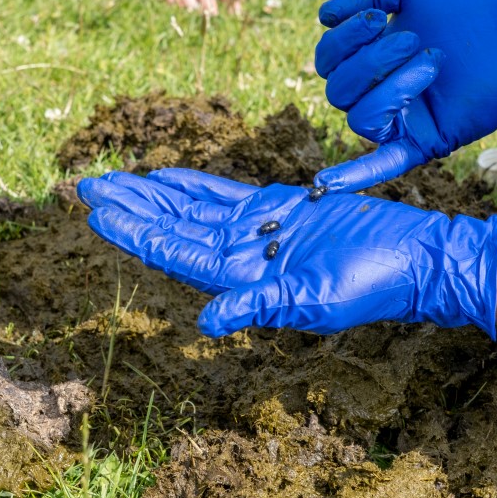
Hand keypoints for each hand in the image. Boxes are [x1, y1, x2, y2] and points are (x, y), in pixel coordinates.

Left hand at [77, 169, 496, 336]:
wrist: (410, 257)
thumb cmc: (368, 285)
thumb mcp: (312, 302)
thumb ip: (257, 307)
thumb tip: (205, 323)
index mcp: (240, 279)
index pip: (174, 252)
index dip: (135, 231)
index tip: (96, 212)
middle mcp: (239, 256)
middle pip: (171, 227)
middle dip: (130, 207)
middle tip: (86, 186)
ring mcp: (255, 230)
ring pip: (190, 207)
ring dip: (151, 193)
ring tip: (112, 177)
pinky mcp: (277, 208)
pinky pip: (222, 193)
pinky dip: (190, 182)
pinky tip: (163, 175)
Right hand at [313, 0, 496, 192]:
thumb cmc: (469, 12)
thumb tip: (324, 18)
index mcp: (368, 61)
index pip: (327, 61)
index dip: (345, 39)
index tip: (380, 17)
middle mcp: (376, 94)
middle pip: (338, 90)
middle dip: (372, 61)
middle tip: (414, 40)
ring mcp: (398, 121)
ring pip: (360, 118)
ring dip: (392, 86)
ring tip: (435, 62)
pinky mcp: (421, 142)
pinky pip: (381, 164)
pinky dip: (356, 174)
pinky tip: (329, 182)